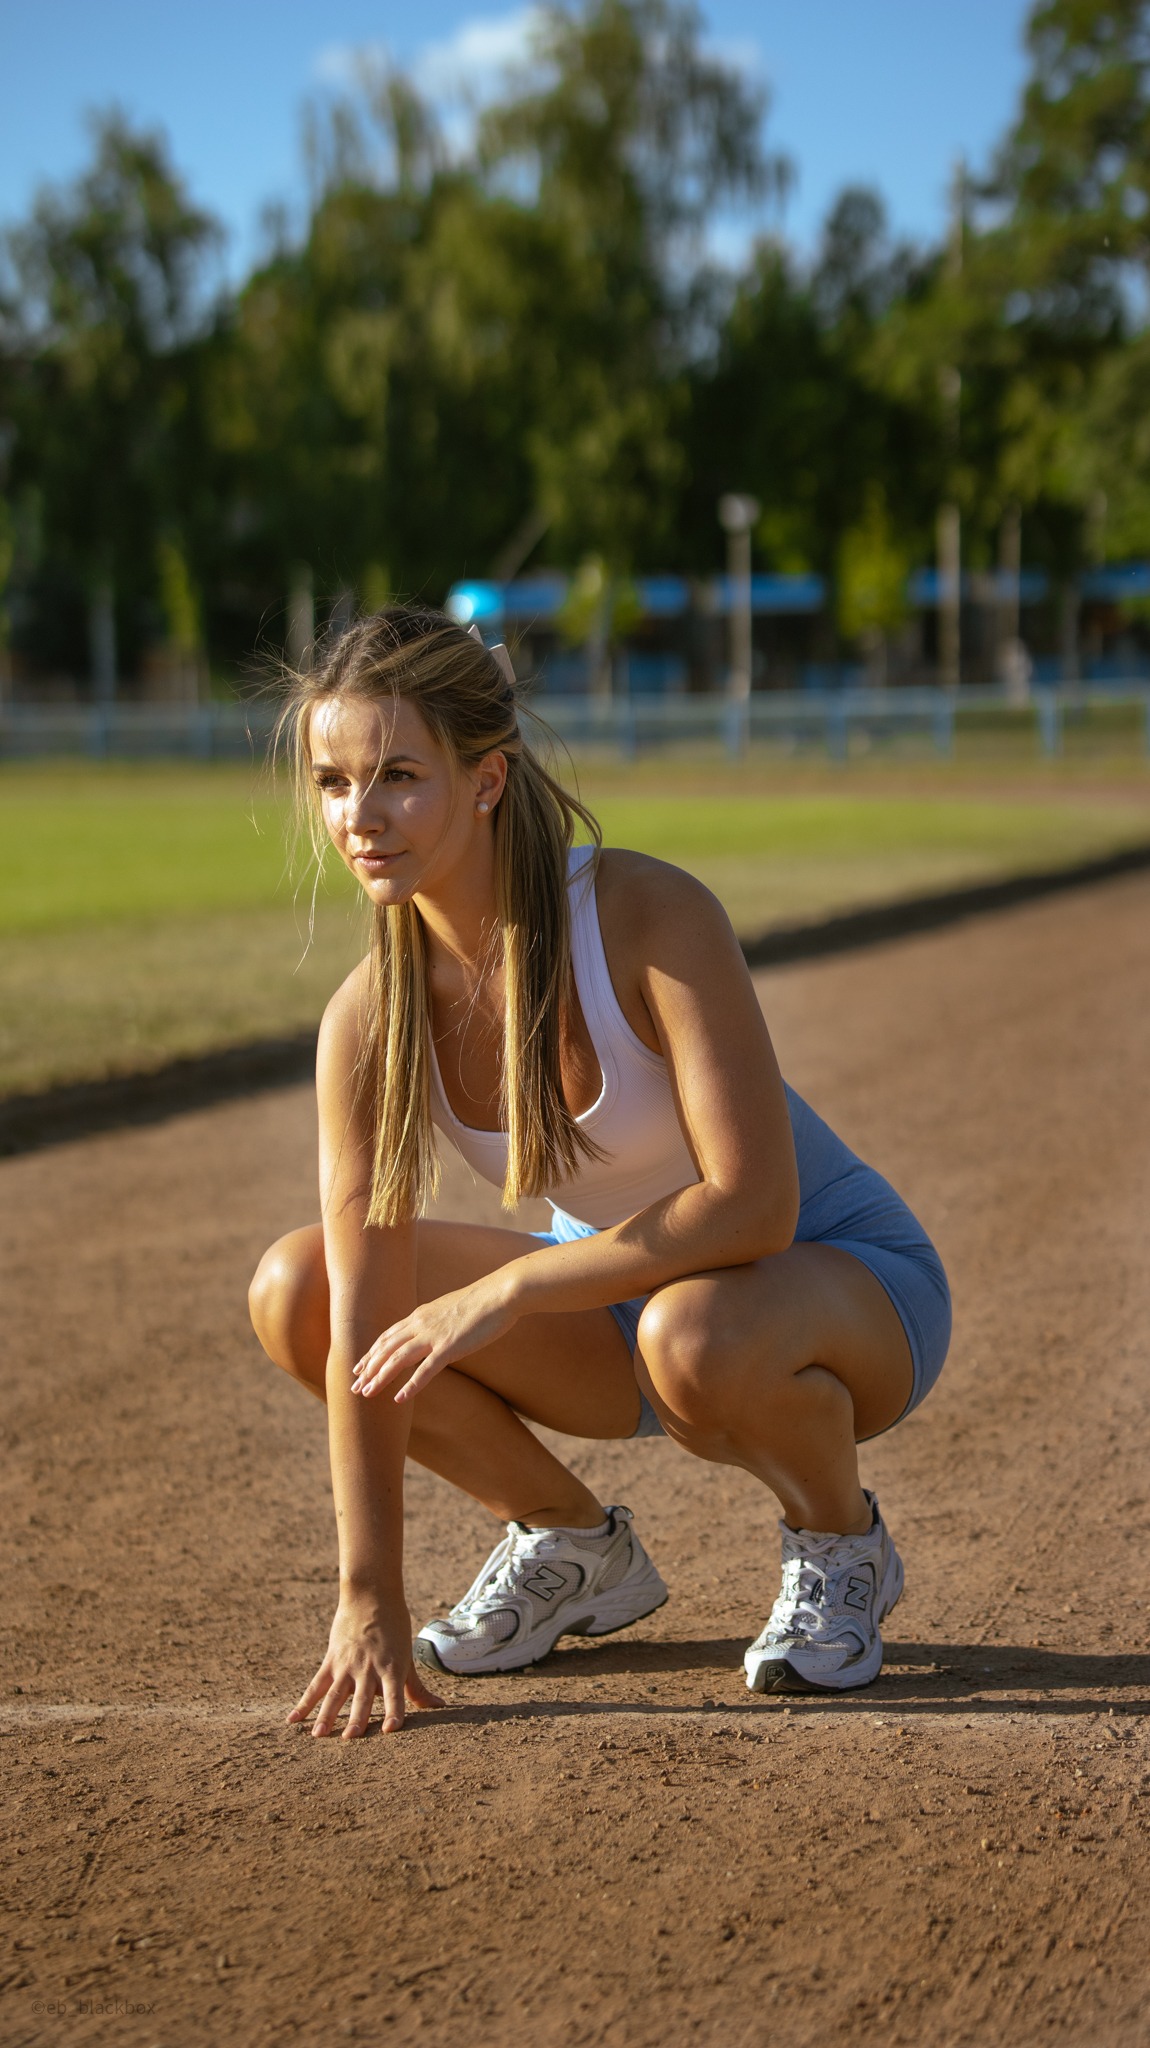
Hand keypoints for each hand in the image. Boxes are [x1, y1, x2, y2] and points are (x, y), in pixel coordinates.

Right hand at [287, 1593, 443, 1738]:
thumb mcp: (407, 1657)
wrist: (370, 1594)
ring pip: (335, 1694)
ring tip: (319, 1735)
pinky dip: (304, 1703)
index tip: (390, 1729)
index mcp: (391, 1668)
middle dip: (356, 1718)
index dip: (393, 1711)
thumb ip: (417, 1688)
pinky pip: (315, 1685)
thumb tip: (440, 1706)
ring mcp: (347, 1665)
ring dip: (327, 1715)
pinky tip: (293, 1720)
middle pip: (362, 1698)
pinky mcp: (331, 1661)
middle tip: (350, 1738)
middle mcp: (369, 1669)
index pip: (394, 1695)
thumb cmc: (394, 1627)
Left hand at [351, 1271, 519, 1403]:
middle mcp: (421, 1324)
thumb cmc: (482, 1301)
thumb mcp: (450, 1309)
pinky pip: (426, 1370)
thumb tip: (433, 1329)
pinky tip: (399, 1399)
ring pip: (398, 1359)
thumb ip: (437, 1320)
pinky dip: (411, 1386)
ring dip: (380, 1378)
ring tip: (367, 1394)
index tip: (359, 1367)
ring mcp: (434, 1336)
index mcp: (420, 1315)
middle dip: (368, 1369)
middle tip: (354, 1388)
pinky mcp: (450, 1347)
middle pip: (386, 1349)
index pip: (388, 1336)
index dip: (372, 1353)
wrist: (500, 1293)